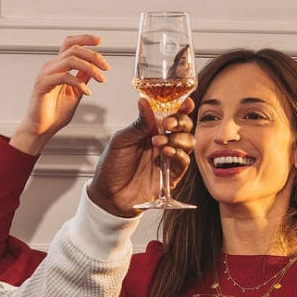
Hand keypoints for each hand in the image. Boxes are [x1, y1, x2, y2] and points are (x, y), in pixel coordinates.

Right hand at [10, 34, 109, 155]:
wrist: (41, 129)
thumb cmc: (55, 113)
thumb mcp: (75, 93)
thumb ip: (83, 78)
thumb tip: (95, 67)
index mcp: (57, 66)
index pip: (70, 44)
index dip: (85, 39)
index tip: (100, 41)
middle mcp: (50, 67)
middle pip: (74, 50)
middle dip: (94, 56)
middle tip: (106, 68)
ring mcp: (45, 75)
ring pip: (70, 60)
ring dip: (90, 67)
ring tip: (101, 79)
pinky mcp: (42, 85)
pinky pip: (64, 77)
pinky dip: (79, 83)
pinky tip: (87, 92)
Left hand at [86, 98, 194, 217]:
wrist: (108, 195)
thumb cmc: (112, 167)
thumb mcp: (121, 141)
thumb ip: (137, 124)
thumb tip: (144, 102)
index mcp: (151, 130)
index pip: (171, 114)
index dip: (181, 107)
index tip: (185, 102)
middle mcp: (163, 142)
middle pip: (184, 127)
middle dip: (181, 122)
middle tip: (168, 124)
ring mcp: (168, 158)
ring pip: (187, 142)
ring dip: (178, 139)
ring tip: (159, 142)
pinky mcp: (171, 175)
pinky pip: (183, 162)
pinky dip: (178, 155)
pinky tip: (166, 153)